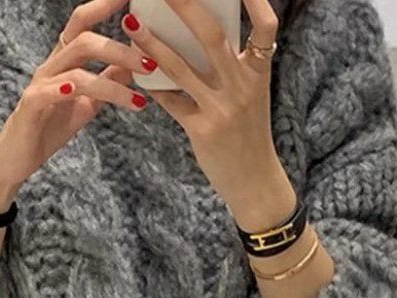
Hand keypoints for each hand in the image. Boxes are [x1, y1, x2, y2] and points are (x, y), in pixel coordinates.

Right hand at [0, 0, 157, 196]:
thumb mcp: (87, 103)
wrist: (17, 158)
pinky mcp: (31, 107)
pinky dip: (66, 89)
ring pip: (77, 70)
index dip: (104, 6)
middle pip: (85, 40)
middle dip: (121, 49)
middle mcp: (52, 66)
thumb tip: (135, 66)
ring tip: (137, 101)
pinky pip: (48, 92)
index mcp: (64, 61)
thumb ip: (108, 82)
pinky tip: (79, 92)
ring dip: (111, 84)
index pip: (83, 22)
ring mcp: (40, 85)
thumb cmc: (49, 127)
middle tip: (151, 64)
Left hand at [121, 0, 287, 213]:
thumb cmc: (249, 133)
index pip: (266, 26)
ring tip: (131, 24)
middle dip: (184, 5)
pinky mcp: (203, 130)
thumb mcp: (252, 95)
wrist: (254, 181)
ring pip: (181, 68)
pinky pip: (171, 101)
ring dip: (152, 44)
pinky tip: (135, 70)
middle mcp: (243, 86)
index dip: (255, 0)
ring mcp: (223, 108)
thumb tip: (200, 31)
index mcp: (259, 72)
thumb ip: (234, 66)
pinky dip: (152, 84)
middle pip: (212, 36)